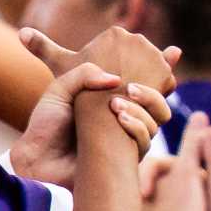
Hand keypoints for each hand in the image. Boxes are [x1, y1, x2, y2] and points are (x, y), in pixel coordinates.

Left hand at [8, 29, 173, 186]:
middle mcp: (124, 114)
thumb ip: (85, 73)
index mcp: (110, 96)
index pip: (143, 79)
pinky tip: (119, 118)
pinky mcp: (126, 156)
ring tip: (116, 104)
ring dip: (144, 108)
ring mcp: (126, 135)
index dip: (162, 68)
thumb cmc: (47, 123)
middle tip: (133, 86)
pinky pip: (145, 140)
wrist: (38, 158)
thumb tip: (115, 79)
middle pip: (159, 99)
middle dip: (156, 90)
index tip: (172, 52)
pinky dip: (137, 127)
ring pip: (158, 119)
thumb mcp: (60, 89)